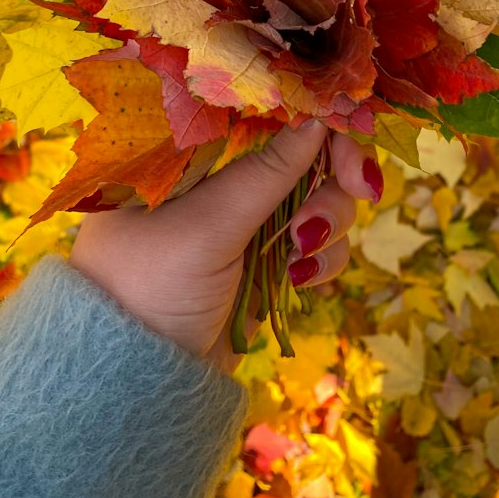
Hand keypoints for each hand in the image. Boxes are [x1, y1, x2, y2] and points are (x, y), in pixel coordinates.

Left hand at [68, 122, 383, 373]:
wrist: (134, 386)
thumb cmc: (147, 288)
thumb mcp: (206, 227)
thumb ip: (266, 172)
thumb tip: (319, 114)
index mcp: (189, 150)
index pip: (262, 111)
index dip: (310, 116)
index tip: (348, 131)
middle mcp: (219, 178)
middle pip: (301, 151)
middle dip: (335, 172)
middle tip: (365, 188)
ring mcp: (243, 223)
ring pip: (317, 198)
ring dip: (328, 223)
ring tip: (300, 259)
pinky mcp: (262, 263)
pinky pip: (314, 244)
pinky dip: (320, 259)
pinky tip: (299, 281)